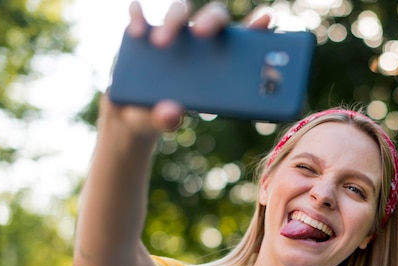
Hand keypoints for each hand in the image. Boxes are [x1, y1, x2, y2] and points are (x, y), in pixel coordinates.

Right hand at [100, 1, 271, 140]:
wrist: (131, 113)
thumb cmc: (163, 114)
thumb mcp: (164, 121)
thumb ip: (167, 120)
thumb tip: (171, 113)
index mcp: (218, 62)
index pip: (243, 38)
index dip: (255, 26)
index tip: (266, 18)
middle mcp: (198, 41)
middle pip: (213, 16)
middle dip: (210, 20)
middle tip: (201, 33)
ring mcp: (172, 33)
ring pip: (179, 10)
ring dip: (172, 22)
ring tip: (159, 43)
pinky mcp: (143, 30)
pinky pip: (141, 13)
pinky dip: (138, 16)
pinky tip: (136, 28)